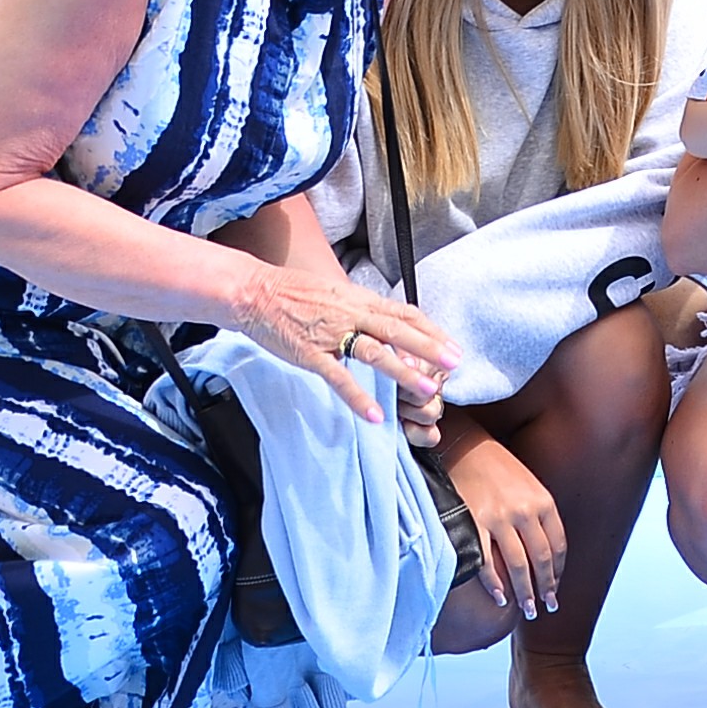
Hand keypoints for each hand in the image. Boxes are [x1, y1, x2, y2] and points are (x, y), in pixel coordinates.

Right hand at [228, 263, 457, 435]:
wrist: (253, 292)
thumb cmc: (293, 293)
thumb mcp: (336, 293)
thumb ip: (361, 309)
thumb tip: (387, 323)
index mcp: (360, 299)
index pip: (404, 313)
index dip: (431, 330)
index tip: (452, 346)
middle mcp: (351, 313)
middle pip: (398, 330)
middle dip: (429, 348)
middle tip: (454, 365)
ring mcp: (331, 334)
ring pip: (375, 353)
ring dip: (403, 372)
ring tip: (427, 390)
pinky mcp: (310, 354)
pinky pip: (338, 377)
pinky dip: (357, 396)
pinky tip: (374, 415)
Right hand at [436, 423, 561, 619]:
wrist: (465, 447)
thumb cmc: (498, 468)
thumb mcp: (529, 485)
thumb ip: (538, 514)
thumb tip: (544, 549)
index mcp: (543, 501)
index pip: (558, 545)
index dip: (559, 570)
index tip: (556, 587)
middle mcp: (525, 511)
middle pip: (542, 558)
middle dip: (546, 587)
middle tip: (547, 606)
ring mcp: (499, 517)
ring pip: (518, 564)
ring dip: (525, 592)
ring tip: (528, 609)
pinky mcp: (474, 522)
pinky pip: (487, 561)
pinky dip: (495, 583)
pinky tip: (501, 597)